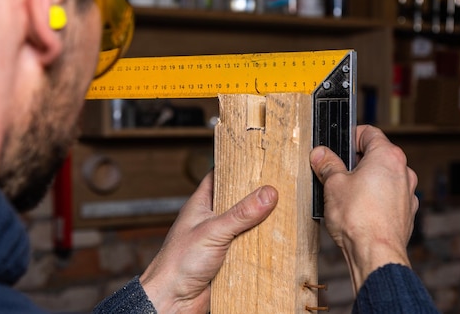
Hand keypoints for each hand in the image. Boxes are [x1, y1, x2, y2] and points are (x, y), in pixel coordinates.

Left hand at [139, 172, 277, 312]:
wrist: (172, 301)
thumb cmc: (178, 263)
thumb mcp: (213, 231)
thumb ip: (241, 214)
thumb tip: (268, 194)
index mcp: (202, 204)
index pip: (221, 176)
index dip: (238, 167)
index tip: (260, 160)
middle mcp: (212, 219)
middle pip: (239, 200)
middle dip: (257, 195)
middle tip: (282, 185)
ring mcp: (221, 239)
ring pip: (247, 225)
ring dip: (262, 223)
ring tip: (287, 209)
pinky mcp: (230, 259)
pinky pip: (250, 248)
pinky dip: (262, 245)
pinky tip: (278, 240)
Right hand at [310, 125, 418, 291]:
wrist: (375, 254)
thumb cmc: (358, 218)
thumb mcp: (333, 185)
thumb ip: (327, 165)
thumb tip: (320, 154)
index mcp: (387, 156)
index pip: (368, 132)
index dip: (349, 136)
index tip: (336, 145)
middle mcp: (403, 171)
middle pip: (376, 155)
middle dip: (354, 161)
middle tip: (334, 171)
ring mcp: (407, 193)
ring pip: (383, 178)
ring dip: (365, 181)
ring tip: (344, 194)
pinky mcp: (406, 213)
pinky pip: (388, 197)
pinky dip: (374, 199)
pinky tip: (358, 210)